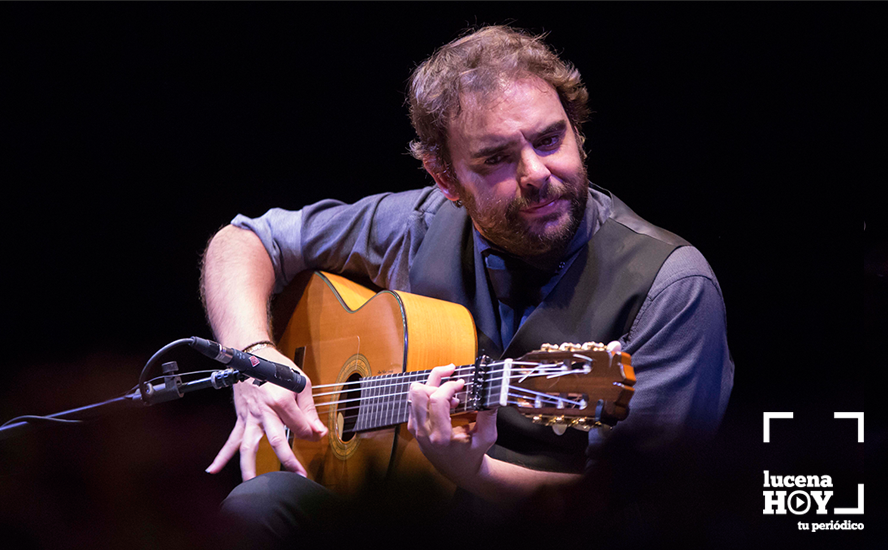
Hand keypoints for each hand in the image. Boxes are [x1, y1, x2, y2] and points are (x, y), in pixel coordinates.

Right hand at [205, 347, 326, 480]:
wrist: (251, 354)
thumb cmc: (278, 366)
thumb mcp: (301, 382)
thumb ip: (309, 409)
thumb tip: (319, 431)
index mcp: (282, 400)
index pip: (300, 426)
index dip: (312, 434)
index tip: (317, 437)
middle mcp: (265, 410)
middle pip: (277, 440)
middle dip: (288, 460)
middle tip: (298, 475)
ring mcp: (250, 416)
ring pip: (249, 445)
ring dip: (250, 467)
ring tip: (252, 485)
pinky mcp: (241, 417)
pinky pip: (231, 438)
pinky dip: (221, 455)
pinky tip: (213, 469)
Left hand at [406, 364, 497, 487]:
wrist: (458, 470)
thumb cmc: (472, 454)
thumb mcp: (486, 436)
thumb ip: (488, 414)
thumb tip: (489, 392)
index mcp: (440, 437)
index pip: (436, 400)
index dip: (449, 386)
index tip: (462, 384)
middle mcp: (423, 432)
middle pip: (419, 392)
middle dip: (437, 383)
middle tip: (454, 387)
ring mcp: (415, 428)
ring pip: (413, 393)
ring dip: (431, 387)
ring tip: (449, 394)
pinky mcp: (413, 425)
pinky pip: (414, 400)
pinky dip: (428, 394)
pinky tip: (444, 400)